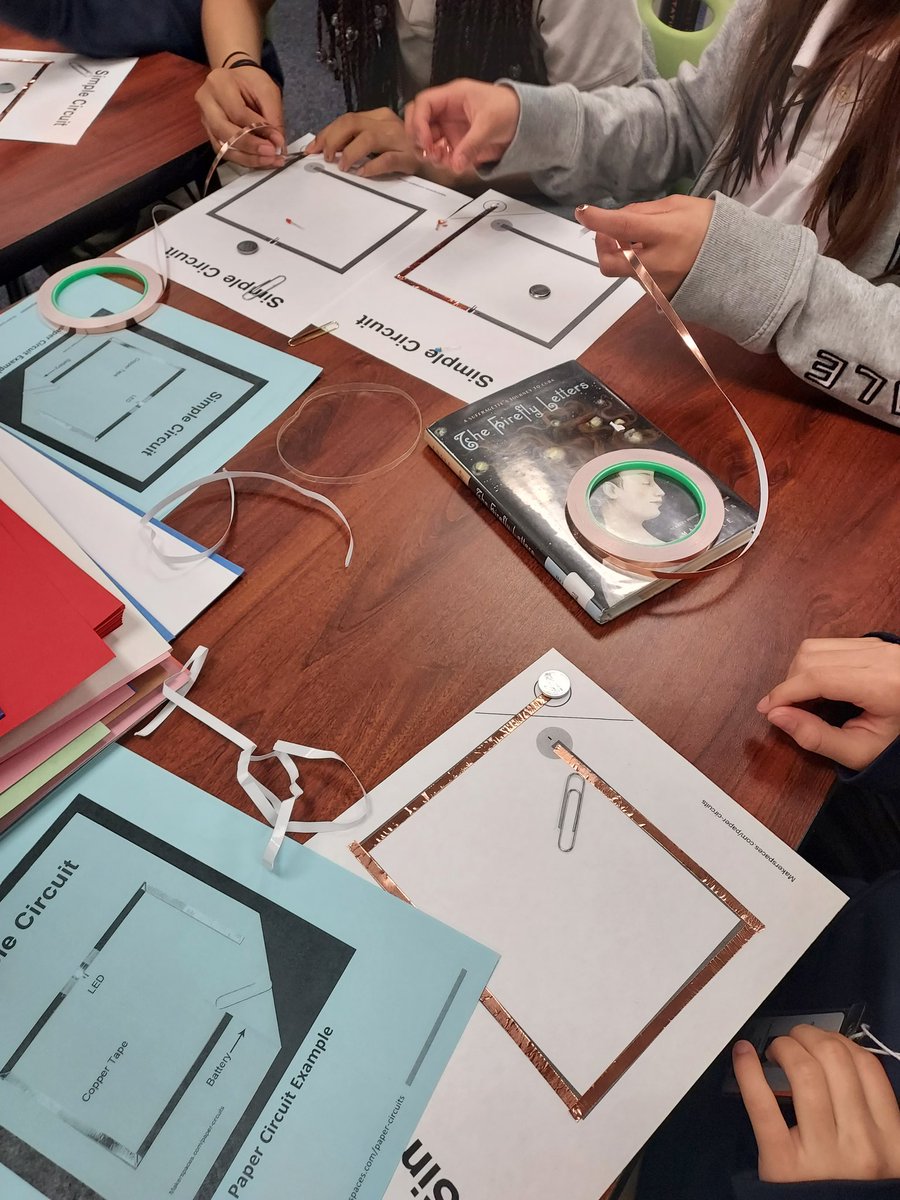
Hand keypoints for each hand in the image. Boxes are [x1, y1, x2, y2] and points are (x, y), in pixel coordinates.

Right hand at [195, 65, 284, 167]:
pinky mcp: (209, 133)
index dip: (259, 129)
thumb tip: (278, 146)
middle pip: (224, 132)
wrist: (238, 80)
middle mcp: (206, 101)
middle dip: (250, 147)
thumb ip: (273, 117)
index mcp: (219, 83)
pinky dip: (243, 159)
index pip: (238, 113)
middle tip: (272, 155)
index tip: (278, 141)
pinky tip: (259, 161)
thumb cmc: (252, 82)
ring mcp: (204, 119)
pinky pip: (224, 152)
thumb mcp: (268, 91)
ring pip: (222, 147)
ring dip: (247, 158)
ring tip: (269, 161)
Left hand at [307, 108, 420, 177]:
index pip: (346, 119)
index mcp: (378, 117)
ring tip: (342, 166)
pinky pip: (388, 159)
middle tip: (325, 158)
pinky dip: (372, 166)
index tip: (312, 149)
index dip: (326, 133)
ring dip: (350, 152)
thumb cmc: (405, 155)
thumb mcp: (379, 143)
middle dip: (333, 139)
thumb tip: (328, 151)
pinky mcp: (410, 158)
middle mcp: (387, 123)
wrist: (439, 163)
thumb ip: (358, 142)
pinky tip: (362, 173)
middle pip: (352, 123)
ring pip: (368, 138)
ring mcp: (400, 139)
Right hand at [405, 79, 520, 174]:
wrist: (525, 121)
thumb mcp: (490, 124)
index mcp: (453, 96)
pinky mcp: (457, 142)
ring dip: (429, 152)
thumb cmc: (510, 109)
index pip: (423, 104)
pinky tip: (452, 162)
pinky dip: (442, 160)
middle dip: (418, 138)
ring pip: (427, 139)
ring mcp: (451, 127)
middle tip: (428, 152)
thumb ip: (471, 145)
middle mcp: (448, 111)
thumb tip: (456, 163)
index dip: (419, 122)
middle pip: (418, 120)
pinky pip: (441, 152)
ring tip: (442, 159)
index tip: (426, 142)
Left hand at [575, 196, 714, 298]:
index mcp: (667, 233)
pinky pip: (638, 278)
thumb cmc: (708, 226)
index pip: (623, 227)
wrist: (736, 261)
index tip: (583, 213)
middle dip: (601, 246)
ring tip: (645, 242)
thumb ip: (642, 212)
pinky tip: (656, 256)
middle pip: (610, 263)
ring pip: (624, 270)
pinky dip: (638, 265)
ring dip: (624, 253)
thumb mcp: (679, 206)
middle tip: (607, 233)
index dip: (599, 221)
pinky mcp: (660, 297)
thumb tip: (615, 219)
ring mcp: (658, 285)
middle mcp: (659, 264)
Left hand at [733, 1025, 899, 1182]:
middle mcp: (861, 1144)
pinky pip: (763, 1104)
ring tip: (775, 1050)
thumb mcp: (881, 1158)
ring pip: (804, 1072)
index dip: (840, 1042)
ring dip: (785, 1046)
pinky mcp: (783, 1163)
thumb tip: (839, 1059)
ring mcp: (822, 1153)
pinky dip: (748, 1071)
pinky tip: (743, 1055)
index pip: (867, 1068)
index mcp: (890, 1140)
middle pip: (834, 1060)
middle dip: (809, 1036)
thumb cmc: (850, 1188)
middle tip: (795, 1039)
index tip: (823, 1041)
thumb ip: (870, 1114)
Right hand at [758, 637, 899, 770]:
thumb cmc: (897, 742)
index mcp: (882, 685)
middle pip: (811, 657)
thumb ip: (816, 737)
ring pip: (814, 647)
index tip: (766, 710)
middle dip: (790, 685)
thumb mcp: (859, 751)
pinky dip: (811, 665)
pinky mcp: (870, 642)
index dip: (785, 692)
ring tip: (804, 700)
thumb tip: (776, 715)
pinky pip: (826, 645)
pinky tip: (818, 688)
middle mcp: (880, 656)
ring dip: (798, 673)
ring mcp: (876, 645)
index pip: (818, 677)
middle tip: (788, 712)